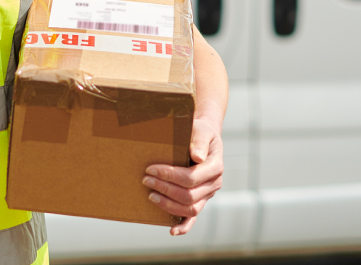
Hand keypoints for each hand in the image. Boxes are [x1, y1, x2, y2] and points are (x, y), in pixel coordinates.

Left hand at [142, 117, 223, 235]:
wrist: (204, 137)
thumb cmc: (200, 132)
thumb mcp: (201, 129)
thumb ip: (199, 140)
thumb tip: (197, 157)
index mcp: (215, 167)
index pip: (191, 178)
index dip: (170, 176)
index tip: (151, 169)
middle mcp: (214, 184)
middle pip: (189, 195)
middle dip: (165, 188)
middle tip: (145, 179)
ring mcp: (207, 195)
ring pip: (190, 208)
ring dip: (168, 204)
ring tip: (150, 195)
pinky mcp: (200, 200)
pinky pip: (193, 217)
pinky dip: (183, 226)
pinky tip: (171, 231)